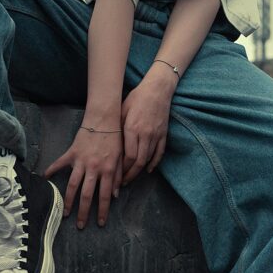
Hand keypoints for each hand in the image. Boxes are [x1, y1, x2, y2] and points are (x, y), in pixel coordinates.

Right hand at [44, 123, 123, 229]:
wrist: (104, 119)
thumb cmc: (115, 139)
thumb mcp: (121, 158)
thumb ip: (118, 176)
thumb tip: (115, 194)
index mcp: (107, 170)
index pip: (105, 195)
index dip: (103, 211)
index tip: (100, 223)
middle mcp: (93, 168)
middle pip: (87, 195)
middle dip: (84, 212)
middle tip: (81, 226)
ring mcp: (81, 161)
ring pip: (73, 185)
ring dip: (68, 200)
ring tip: (64, 213)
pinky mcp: (72, 153)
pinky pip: (60, 163)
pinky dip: (51, 170)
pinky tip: (44, 178)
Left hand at [120, 70, 174, 186]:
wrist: (157, 90)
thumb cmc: (136, 98)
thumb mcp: (122, 110)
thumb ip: (117, 128)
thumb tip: (109, 145)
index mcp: (132, 128)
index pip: (128, 156)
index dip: (122, 169)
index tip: (115, 175)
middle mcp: (145, 134)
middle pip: (138, 162)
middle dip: (130, 175)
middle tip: (122, 183)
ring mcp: (156, 135)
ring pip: (148, 159)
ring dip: (139, 171)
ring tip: (131, 178)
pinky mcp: (163, 135)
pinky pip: (159, 153)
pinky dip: (153, 163)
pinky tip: (148, 170)